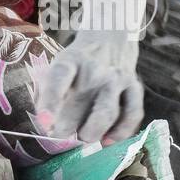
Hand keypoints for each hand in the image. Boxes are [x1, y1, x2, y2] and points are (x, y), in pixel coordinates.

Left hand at [34, 30, 142, 145]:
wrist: (109, 38)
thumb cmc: (77, 63)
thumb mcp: (58, 66)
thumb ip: (49, 91)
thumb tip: (46, 125)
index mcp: (70, 60)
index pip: (59, 79)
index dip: (51, 101)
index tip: (44, 122)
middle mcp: (95, 69)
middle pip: (82, 102)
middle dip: (68, 126)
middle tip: (59, 136)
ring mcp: (116, 78)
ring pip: (107, 112)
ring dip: (92, 131)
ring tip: (83, 137)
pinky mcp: (134, 86)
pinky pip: (132, 114)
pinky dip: (120, 132)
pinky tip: (108, 141)